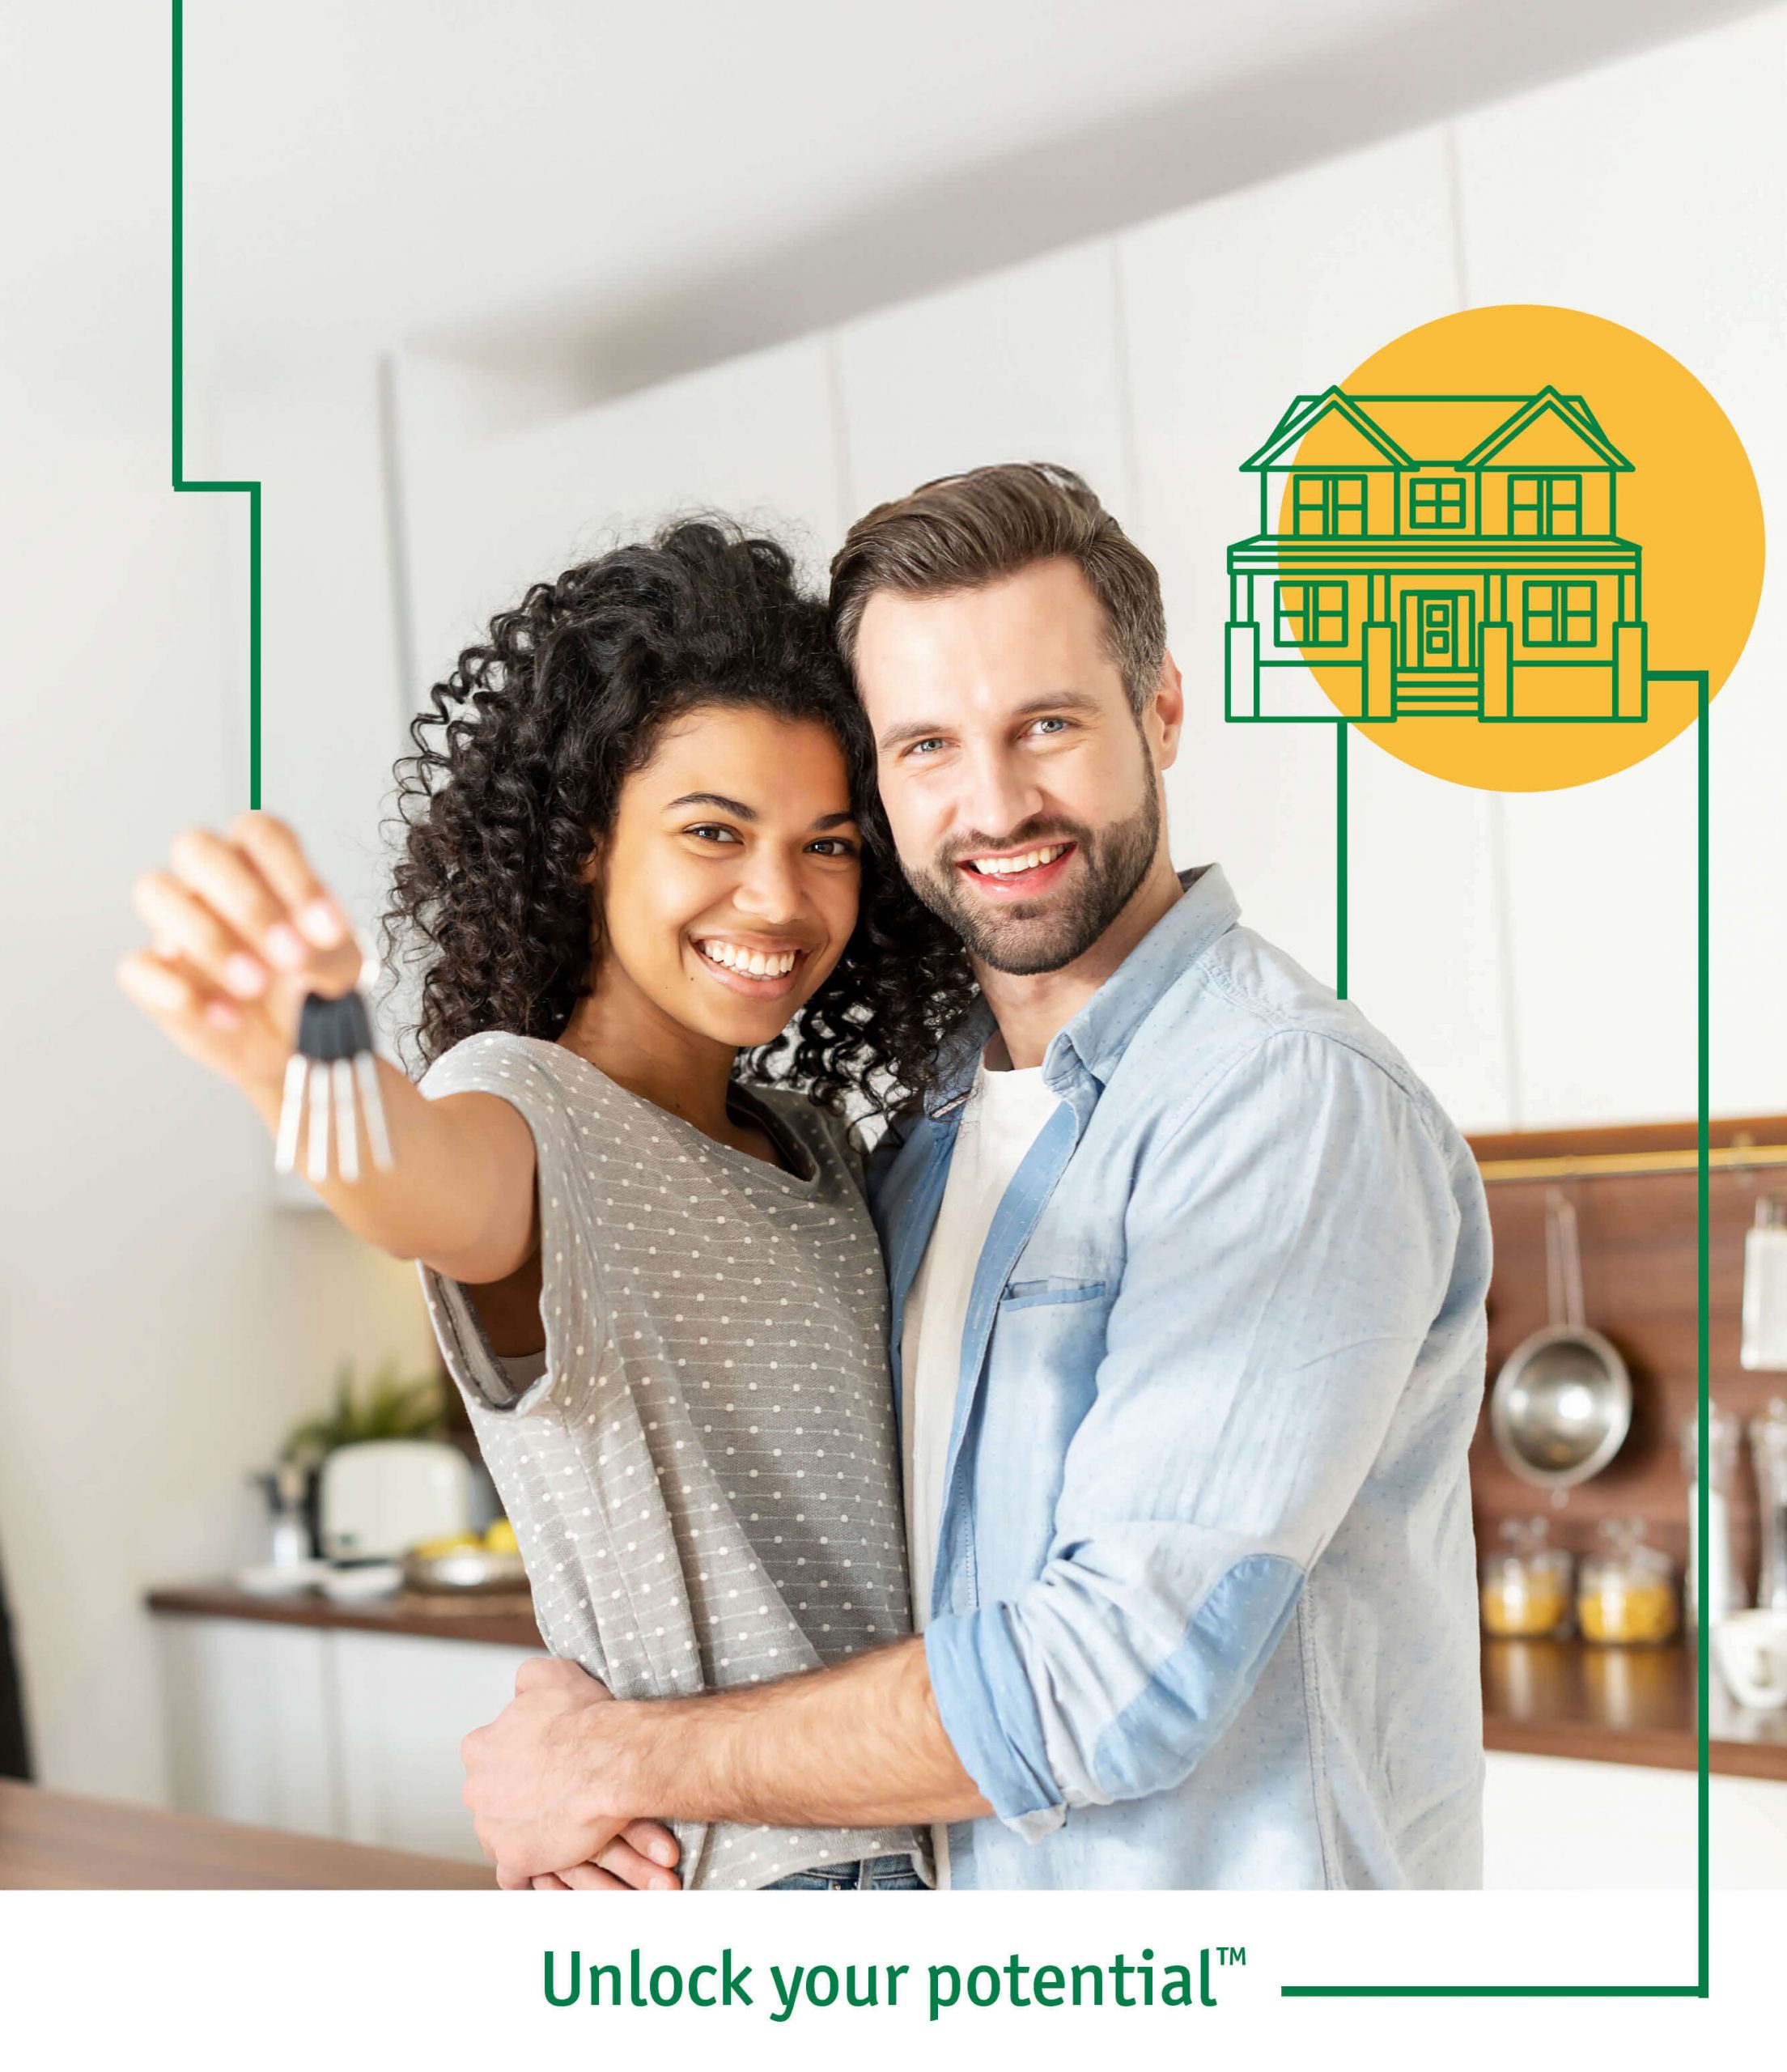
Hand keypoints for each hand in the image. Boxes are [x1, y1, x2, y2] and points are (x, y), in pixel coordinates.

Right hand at [117, 813, 363, 1095]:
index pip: (260, 834)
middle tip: (290, 955)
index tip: (329, 930)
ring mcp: (175, 924)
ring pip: (154, 891)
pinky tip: (229, 1018)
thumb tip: (301, 945)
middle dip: (245, 900)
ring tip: (255, 986)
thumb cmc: (315, 984)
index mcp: (260, 863)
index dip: (294, 876)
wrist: (295, 1043)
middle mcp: (210, 881)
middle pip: (195, 847)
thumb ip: (328, 950)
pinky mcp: (154, 973)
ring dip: (206, 939)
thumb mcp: (341, 967)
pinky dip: (180, 993)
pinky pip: (137, 967)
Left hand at [463, 1657, 664, 1886]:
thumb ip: (527, 1679)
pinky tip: (555, 1859)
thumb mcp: (551, 1675)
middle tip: (553, 1797)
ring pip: (502, 1836)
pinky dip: (532, 1870)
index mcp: (479, 1747)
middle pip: (493, 1800)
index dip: (518, 1763)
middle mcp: (476, 1788)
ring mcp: (492, 1827)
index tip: (543, 1765)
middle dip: (517, 1801)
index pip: (489, 1761)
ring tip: (560, 1828)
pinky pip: (516, 1875)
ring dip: (526, 1834)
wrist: (612, 1758)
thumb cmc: (585, 1718)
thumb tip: (519, 1688)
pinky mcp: (514, 1858)